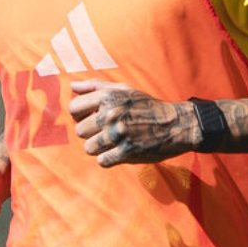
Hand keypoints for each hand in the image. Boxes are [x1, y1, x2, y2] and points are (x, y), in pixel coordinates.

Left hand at [69, 79, 198, 166]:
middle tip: (105, 131)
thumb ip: (96, 86)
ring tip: (112, 142)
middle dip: (90, 133)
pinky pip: (102, 160)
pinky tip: (119, 151)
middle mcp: (111, 114)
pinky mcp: (127, 152)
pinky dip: (109, 158)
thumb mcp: (124, 90)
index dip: (80, 115)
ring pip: (88, 147)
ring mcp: (118, 134)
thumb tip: (72, 87)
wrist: (175, 124)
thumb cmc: (146, 106)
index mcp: (108, 96)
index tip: (91, 118)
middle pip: (80, 130)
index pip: (74, 108)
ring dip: (99, 147)